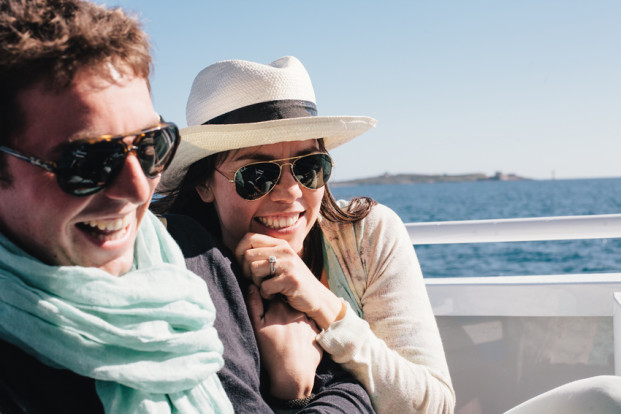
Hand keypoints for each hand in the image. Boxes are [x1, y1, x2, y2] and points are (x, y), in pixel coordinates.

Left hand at [235, 232, 342, 328]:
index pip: (249, 237)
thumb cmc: (292, 281)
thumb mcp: (281, 262)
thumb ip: (264, 255)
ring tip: (267, 287)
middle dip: (246, 271)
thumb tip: (238, 253)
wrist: (317, 297)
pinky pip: (264, 286)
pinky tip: (276, 295)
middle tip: (256, 281)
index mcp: (280, 244)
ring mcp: (288, 264)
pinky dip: (266, 294)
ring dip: (256, 283)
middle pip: (248, 255)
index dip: (239, 251)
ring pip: (254, 269)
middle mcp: (284, 250)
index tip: (243, 266)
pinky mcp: (291, 280)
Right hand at [247, 284, 321, 399]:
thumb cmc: (271, 351)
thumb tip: (252, 286)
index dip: (270, 299)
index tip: (267, 308)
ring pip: (299, 314)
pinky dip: (302, 329)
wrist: (292, 374)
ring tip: (286, 334)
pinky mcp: (317, 331)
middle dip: (282, 308)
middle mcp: (297, 310)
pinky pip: (309, 325)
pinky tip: (296, 339)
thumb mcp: (257, 328)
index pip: (275, 294)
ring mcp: (309, 320)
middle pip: (288, 303)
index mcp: (281, 307)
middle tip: (277, 324)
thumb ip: (254, 304)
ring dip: (293, 318)